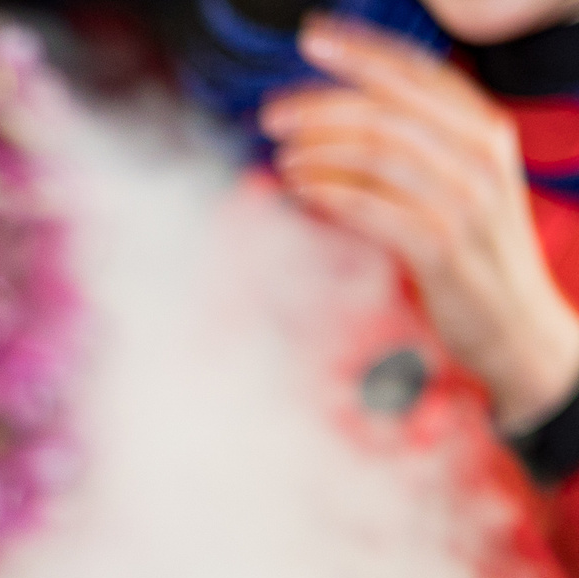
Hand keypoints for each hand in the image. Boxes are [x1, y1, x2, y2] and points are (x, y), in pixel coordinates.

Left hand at [261, 16, 578, 430]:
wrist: (517, 325)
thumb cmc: (472, 253)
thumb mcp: (456, 184)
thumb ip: (414, 146)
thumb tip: (337, 119)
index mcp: (485, 130)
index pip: (418, 74)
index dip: (361, 52)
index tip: (312, 38)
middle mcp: (480, 156)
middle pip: (389, 109)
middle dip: (322, 104)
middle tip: (274, 113)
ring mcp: (464, 201)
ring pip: (378, 154)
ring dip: (319, 151)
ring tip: (283, 156)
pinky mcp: (441, 246)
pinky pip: (374, 207)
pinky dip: (330, 193)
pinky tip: (301, 188)